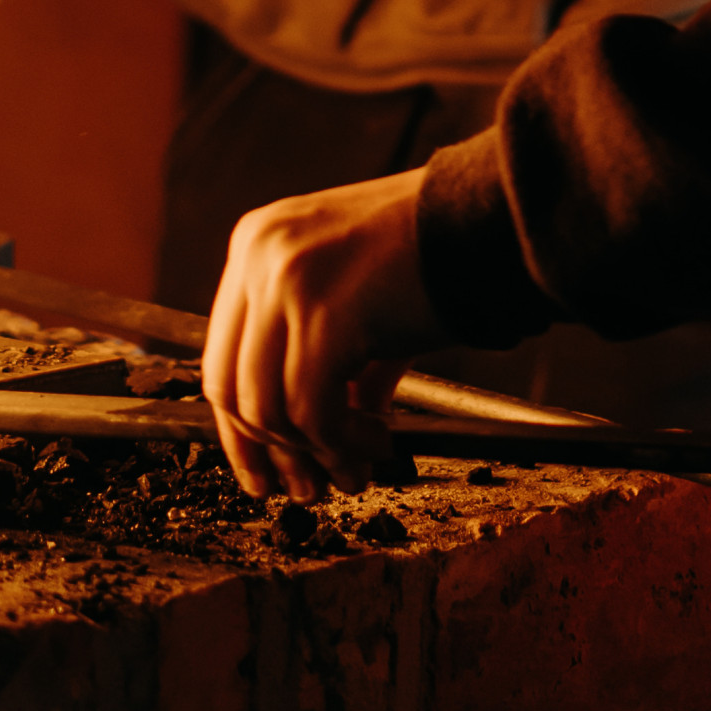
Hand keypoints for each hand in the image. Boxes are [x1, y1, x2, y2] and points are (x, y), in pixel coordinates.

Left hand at [202, 172, 440, 500]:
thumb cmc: (431, 256)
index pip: (224, 354)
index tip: (265, 471)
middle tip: (306, 490)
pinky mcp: (323, 315)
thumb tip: (323, 432)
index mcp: (258, 243)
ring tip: (356, 472)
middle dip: (269, 452)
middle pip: (232, 386)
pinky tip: (379, 446)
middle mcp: (259, 255)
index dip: (242, 427)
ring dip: (315, 455)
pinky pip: (312, 410)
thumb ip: (329, 356)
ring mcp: (286, 281)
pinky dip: (341, 445)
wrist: (486, 220)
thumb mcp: (359, 298)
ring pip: (269, 408)